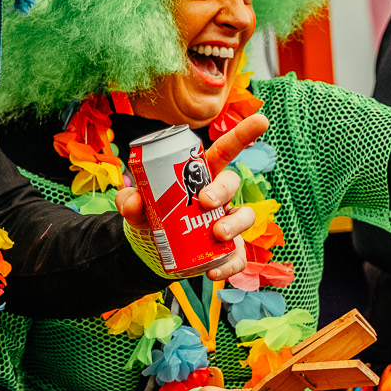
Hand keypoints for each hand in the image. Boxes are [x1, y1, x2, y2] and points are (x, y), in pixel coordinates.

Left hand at [115, 114, 269, 281]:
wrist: (152, 252)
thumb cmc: (150, 218)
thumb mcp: (135, 208)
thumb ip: (129, 201)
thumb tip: (132, 200)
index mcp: (200, 176)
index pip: (225, 151)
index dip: (243, 135)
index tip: (262, 120)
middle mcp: (219, 197)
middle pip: (232, 183)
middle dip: (223, 189)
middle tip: (205, 202)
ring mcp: (226, 222)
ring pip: (244, 217)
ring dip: (234, 225)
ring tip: (216, 235)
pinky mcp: (227, 249)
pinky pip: (237, 256)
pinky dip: (229, 265)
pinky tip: (214, 271)